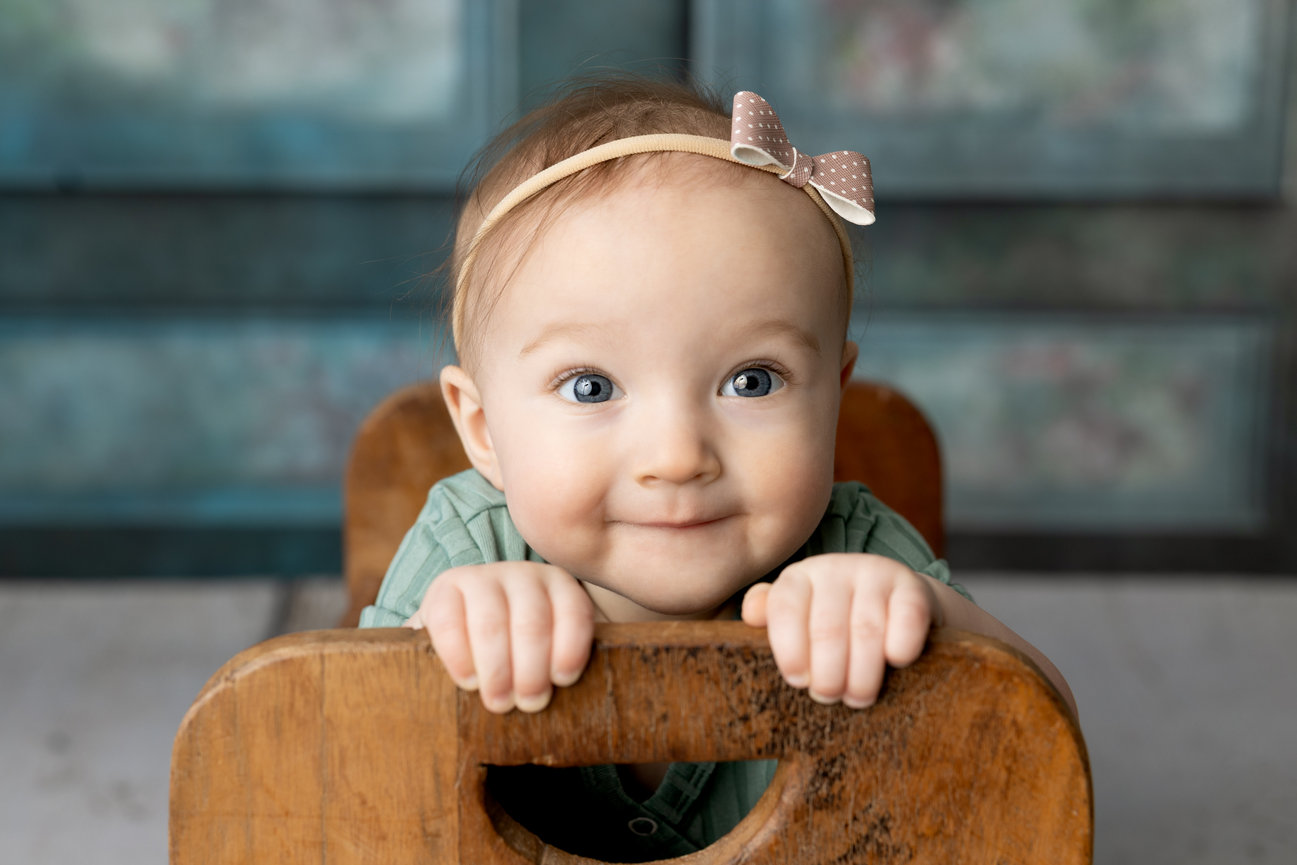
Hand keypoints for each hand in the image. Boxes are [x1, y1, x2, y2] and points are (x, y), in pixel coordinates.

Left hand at [405, 562, 594, 713]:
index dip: (456, 655)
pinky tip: (563, 677)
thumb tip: (389, 697)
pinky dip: (570, 648)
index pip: (446, 618)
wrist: (514, 622)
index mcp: (448, 590)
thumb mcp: (438, 651)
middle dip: (498, 670)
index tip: (469, 686)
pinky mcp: (566, 586)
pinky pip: (574, 613)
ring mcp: (530, 576)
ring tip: (531, 700)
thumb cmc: (469, 653)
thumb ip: (418, 664)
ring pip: (532, 621)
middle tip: (502, 705)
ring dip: (532, 667)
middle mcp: (488, 575)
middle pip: (490, 622)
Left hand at [741, 553, 937, 707]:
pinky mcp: (913, 587)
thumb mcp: (800, 617)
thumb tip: (749, 614)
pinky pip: (907, 619)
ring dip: (862, 675)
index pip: (784, 610)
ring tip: (858, 698)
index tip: (798, 682)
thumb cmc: (838, 622)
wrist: (898, 606)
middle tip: (830, 698)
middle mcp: (835, 568)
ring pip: (866, 631)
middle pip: (826, 628)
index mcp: (800, 578)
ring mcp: (876, 573)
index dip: (790, 651)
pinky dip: (901, 648)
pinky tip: (896, 663)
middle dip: (827, 674)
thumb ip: (771, 616)